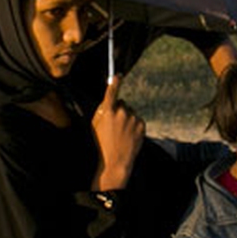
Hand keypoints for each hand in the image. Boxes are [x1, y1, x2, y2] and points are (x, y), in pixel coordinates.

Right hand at [91, 75, 145, 191]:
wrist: (116, 161)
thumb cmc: (102, 143)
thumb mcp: (94, 126)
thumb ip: (101, 111)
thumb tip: (108, 101)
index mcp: (108, 111)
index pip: (112, 92)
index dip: (115, 82)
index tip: (118, 75)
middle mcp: (122, 112)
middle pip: (122, 103)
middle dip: (119, 110)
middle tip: (114, 125)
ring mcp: (133, 118)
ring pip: (130, 112)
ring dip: (127, 118)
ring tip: (122, 134)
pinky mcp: (142, 124)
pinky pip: (137, 119)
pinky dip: (134, 125)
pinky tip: (128, 136)